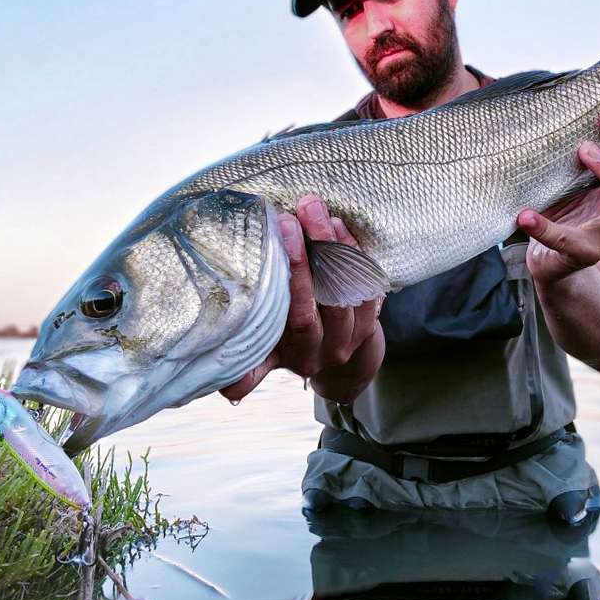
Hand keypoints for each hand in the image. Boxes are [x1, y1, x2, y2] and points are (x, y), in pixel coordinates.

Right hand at [219, 195, 382, 403]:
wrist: (346, 369)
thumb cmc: (291, 347)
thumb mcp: (267, 357)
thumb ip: (249, 367)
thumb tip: (228, 389)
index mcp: (295, 355)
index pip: (293, 315)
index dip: (288, 277)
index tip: (275, 236)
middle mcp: (325, 349)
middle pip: (319, 301)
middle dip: (307, 255)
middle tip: (293, 215)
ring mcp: (352, 335)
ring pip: (346, 288)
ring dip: (332, 245)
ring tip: (315, 210)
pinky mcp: (372, 319)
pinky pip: (367, 283)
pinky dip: (355, 252)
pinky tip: (339, 225)